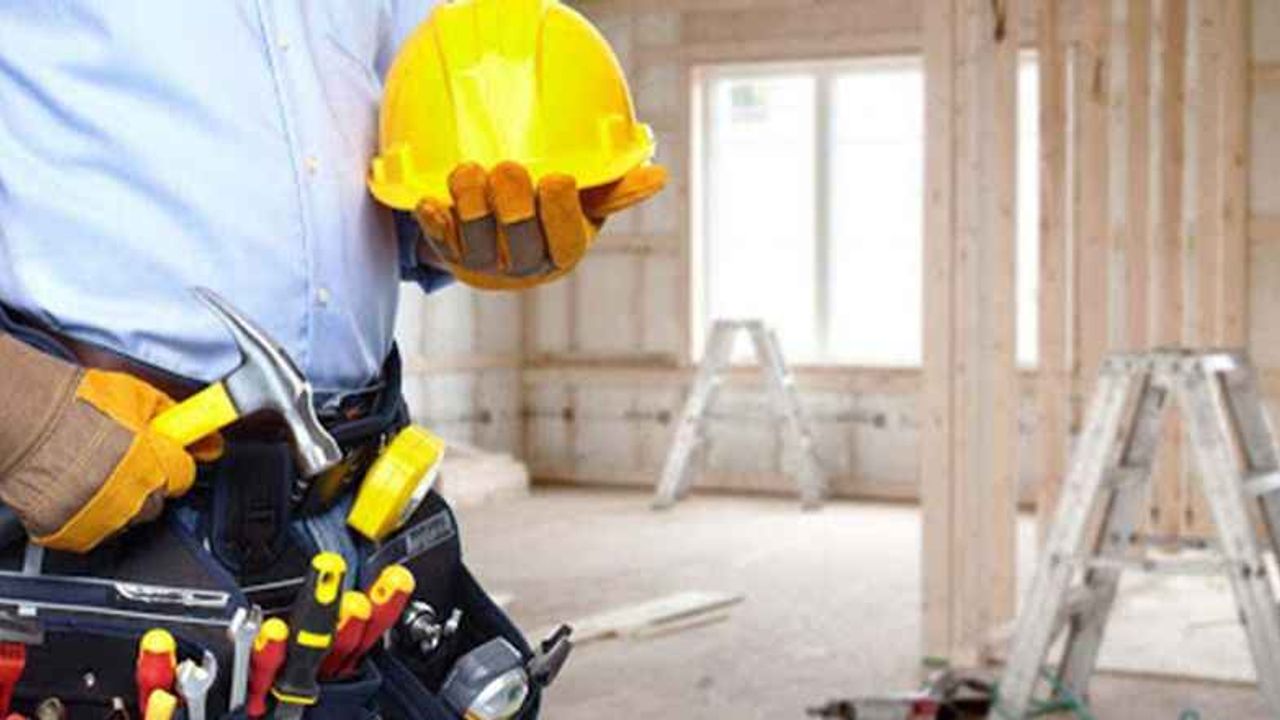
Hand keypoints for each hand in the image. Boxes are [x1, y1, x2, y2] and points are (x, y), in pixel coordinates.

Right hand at [0, 335, 221, 551]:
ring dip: (117, 501)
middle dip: (146, 483)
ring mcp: (101, 520)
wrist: (23, 421)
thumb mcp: (136, 397)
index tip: (166, 458)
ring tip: (92, 472)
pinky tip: (74, 490)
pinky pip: (89, 531)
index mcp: (155, 467)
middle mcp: (133, 499)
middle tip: (122, 462)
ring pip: (124, 519)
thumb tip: (201, 431)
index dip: (173, 463)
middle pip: (155, 502)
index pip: (184, 475)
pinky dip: (85, 516)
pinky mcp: (70, 534)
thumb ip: (173, 418)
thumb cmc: (72, 406)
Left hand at [414, 162, 666, 289]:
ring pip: (475, 240)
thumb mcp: (585, 205)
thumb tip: (659, 176)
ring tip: (469, 170)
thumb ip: (615, 191)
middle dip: (512, 204)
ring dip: (470, 203)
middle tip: (508, 169)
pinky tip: (430, 202)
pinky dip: (432, 222)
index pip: (565, 240)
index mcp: (563, 252)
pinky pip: (438, 242)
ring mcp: (484, 262)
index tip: (556, 178)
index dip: (559, 212)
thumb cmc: (550, 215)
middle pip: (519, 240)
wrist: (499, 242)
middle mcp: (524, 265)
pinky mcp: (449, 253)